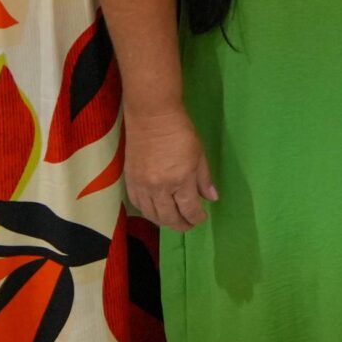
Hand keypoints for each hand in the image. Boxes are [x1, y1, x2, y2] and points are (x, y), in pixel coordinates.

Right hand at [124, 104, 217, 231]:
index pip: (189, 209)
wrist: (152, 116)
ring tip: (173, 220)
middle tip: (189, 224)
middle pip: (169, 217)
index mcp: (180, 180)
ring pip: (152, 215)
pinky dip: (147, 212)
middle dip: (181, 224)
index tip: (201, 217)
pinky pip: (137, 205)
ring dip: (164, 222)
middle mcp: (160, 188)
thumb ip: (204, 179)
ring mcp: (142, 186)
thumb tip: (212, 198)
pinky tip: (155, 211)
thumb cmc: (180, 131)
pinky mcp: (130, 181)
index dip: (196, 217)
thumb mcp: (199, 154)